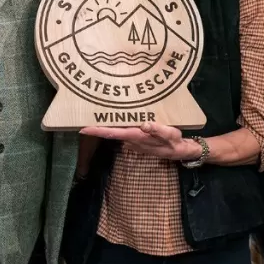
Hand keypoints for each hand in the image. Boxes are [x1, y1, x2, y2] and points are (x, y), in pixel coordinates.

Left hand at [79, 121, 197, 161]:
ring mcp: (133, 141)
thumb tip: (143, 124)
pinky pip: (123, 131)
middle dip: (97, 125)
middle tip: (83, 113)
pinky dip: (117, 125)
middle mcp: (131, 140)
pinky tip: (115, 116)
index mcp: (136, 137)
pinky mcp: (137, 139)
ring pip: (115, 131)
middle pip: (110, 132)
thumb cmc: (175, 142)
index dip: (97, 130)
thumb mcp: (170, 134)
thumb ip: (157, 129)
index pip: (112, 133)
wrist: (180, 152)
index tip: (83, 127)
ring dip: (106, 124)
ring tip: (95, 111)